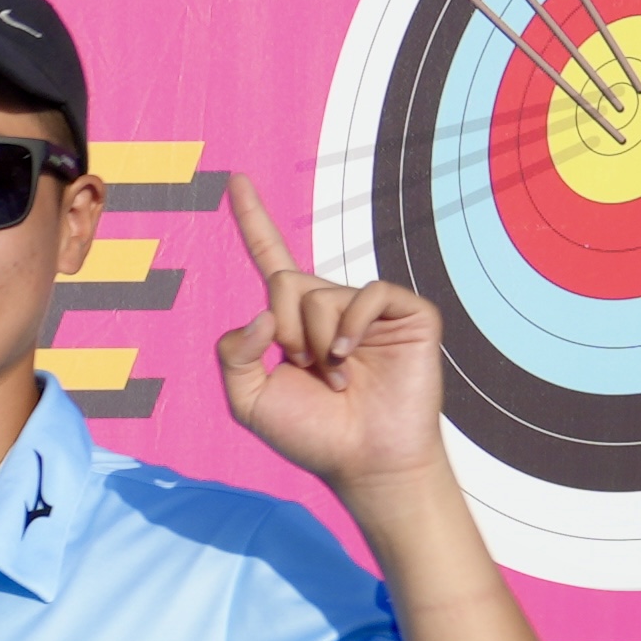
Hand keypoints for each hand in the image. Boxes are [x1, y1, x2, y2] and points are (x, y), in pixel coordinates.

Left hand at [214, 192, 453, 517]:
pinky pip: (367, 294)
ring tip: (338, 378)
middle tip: (308, 371)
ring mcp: (369, 308)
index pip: (268, 257)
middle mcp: (329, 305)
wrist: (363, 461)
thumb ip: (233, 353)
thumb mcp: (248, 399)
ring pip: (319, 294)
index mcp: (291, 320)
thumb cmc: (309, 433)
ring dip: (317, 343)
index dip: (251, 219)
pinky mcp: (406, 313)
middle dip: (284, 332)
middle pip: (284, 281)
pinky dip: (352, 327)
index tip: (234, 178)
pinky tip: (353, 358)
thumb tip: (259, 312)